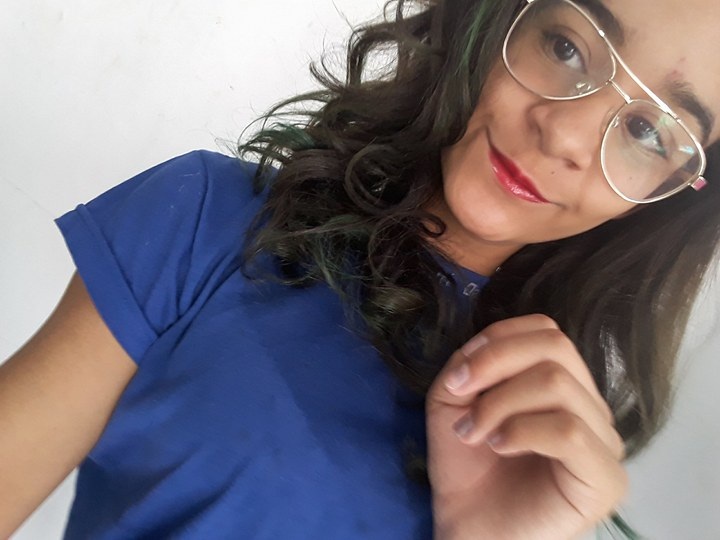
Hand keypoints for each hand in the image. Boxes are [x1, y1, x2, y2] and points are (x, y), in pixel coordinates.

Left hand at [426, 314, 626, 539]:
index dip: (499, 340)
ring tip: (473, 434)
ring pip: (558, 385)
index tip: (459, 374)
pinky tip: (500, 447)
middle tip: (460, 398)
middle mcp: (591, 407)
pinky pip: (571, 430)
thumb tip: (484, 344)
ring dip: (500, 403)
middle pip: (556, 348)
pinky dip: (524, 430)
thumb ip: (470, 362)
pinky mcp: (606, 480)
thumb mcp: (454, 399)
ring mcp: (604, 443)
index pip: (547, 331)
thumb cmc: (466, 467)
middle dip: (496, 364)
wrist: (467, 528)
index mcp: (562, 385)